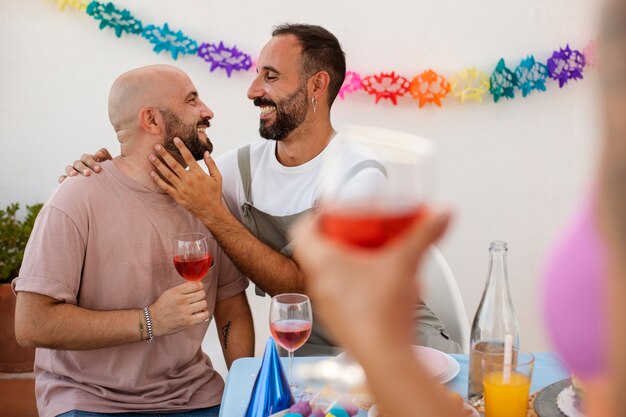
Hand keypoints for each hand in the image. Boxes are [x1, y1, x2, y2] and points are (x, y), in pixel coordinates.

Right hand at [58, 148, 112, 182]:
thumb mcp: (108, 162)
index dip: (91, 162)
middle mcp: (81, 165)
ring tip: (74, 175)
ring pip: (69, 168)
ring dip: (71, 170)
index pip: (87, 158)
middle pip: (77, 163)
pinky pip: (63, 178)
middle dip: (82, 168)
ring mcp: (75, 172)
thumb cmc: (108, 172)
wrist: (108, 184)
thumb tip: (97, 153)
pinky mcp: (70, 181)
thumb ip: (104, 154)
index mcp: (89, 160)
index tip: (98, 169)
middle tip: (88, 173)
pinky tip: (63, 180)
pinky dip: (62, 178)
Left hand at [148, 138, 225, 224]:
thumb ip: (211, 164)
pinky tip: (152, 173)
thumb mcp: (217, 177)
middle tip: (157, 146)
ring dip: (158, 164)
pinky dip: (158, 180)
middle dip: (165, 154)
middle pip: (174, 164)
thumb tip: (206, 152)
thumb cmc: (214, 193)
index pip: (188, 157)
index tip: (175, 139)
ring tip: (151, 156)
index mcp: (199, 173)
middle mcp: (189, 180)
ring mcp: (182, 188)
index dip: (181, 147)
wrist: (210, 211)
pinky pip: (165, 186)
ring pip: (167, 174)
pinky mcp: (177, 196)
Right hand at [149, 281, 208, 336]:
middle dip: (200, 295)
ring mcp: (185, 312)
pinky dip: (204, 314)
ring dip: (202, 305)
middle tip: (196, 299)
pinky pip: (204, 315)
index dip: (200, 286)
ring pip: (204, 304)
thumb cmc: (161, 307)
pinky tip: (199, 313)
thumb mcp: (169, 293)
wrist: (152, 321)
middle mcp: (182, 301)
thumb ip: (183, 289)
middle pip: (202, 294)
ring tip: (196, 307)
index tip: (198, 289)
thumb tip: (197, 286)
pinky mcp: (188, 322)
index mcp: (176, 292)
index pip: (196, 285)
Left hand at [292, 211, 450, 352]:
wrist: (385, 357)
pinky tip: (379, 285)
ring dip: (346, 262)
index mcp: (323, 263)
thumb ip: (426, 235)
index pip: (300, 230)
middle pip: (316, 251)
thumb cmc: (384, 313)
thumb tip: (443, 214)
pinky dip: (354, 285)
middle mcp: (318, 283)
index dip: (315, 217)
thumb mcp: (406, 262)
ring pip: (327, 274)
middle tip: (357, 231)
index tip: (333, 212)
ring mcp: (326, 304)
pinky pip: (339, 294)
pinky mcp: (338, 321)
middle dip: (338, 238)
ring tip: (371, 257)